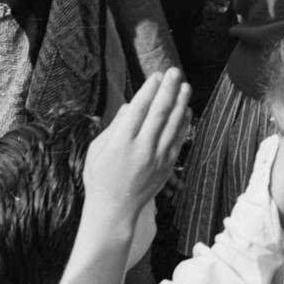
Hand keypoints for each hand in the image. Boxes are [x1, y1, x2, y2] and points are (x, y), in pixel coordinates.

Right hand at [82, 69, 191, 222]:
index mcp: (120, 143)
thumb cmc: (100, 178)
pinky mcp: (167, 166)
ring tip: (185, 86)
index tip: (157, 75)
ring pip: (173, 124)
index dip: (149, 90)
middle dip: (169, 89)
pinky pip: (178, 140)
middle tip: (175, 71)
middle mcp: (141, 149)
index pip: (138, 109)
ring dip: (181, 103)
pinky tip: (186, 110)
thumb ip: (114, 126)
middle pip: (159, 112)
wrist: (114, 211)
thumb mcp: (96, 150)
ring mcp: (157, 158)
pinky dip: (184, 123)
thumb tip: (130, 106)